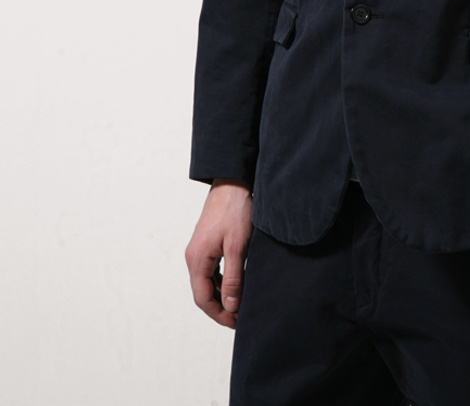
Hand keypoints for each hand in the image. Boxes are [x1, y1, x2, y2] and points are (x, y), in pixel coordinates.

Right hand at [185, 179, 252, 327]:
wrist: (233, 182)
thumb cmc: (235, 210)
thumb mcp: (238, 246)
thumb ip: (234, 278)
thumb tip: (230, 305)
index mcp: (197, 259)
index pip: (202, 299)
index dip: (219, 314)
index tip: (235, 323)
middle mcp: (194, 257)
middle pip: (203, 293)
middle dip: (220, 308)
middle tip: (240, 318)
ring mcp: (199, 250)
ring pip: (207, 282)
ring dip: (221, 295)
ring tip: (240, 304)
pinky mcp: (207, 243)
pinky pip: (211, 270)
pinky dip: (222, 281)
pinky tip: (236, 284)